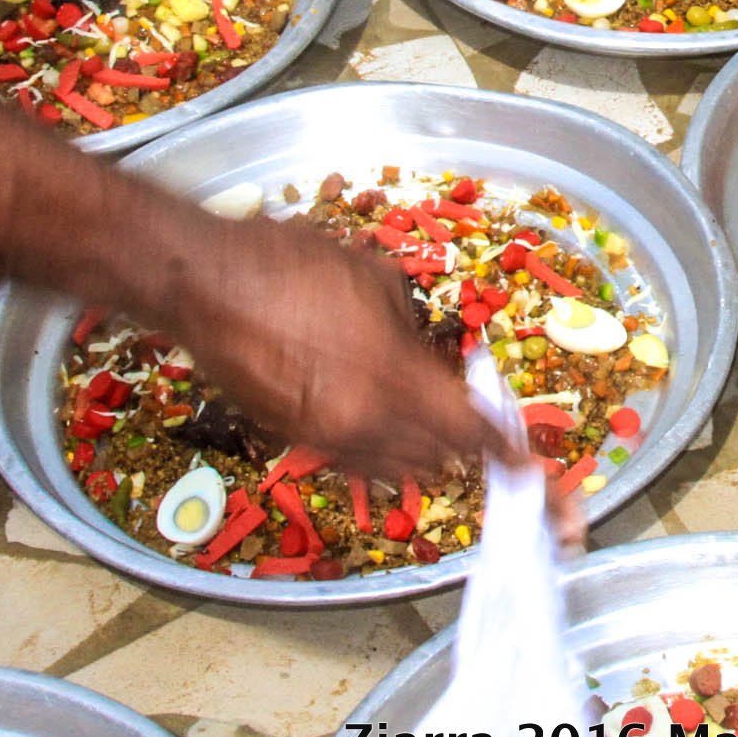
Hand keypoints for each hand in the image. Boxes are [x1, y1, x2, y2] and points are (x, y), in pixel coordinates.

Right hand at [156, 218, 506, 481]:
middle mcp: (359, 420)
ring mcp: (322, 435)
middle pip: (437, 456)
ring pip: (395, 464)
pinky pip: (353, 458)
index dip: (508, 453)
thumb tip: (426, 353)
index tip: (535, 472)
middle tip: (482, 426)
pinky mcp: (291, 436)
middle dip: (465, 444)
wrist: (202, 281)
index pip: (469, 430)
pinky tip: (381, 417)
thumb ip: (413, 331)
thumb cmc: (289, 264)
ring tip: (433, 421)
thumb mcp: (376, 281)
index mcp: (390, 376)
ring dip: (423, 448)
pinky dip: (380, 448)